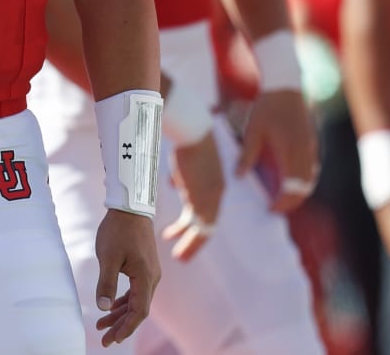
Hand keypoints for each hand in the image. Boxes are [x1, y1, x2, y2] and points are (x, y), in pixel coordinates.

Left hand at [92, 208, 160, 346]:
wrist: (130, 206)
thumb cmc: (118, 229)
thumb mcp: (108, 257)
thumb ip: (106, 283)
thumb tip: (104, 307)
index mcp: (145, 277)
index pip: (139, 311)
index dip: (126, 327)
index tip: (112, 339)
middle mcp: (152, 278)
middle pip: (138, 309)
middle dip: (121, 326)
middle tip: (104, 340)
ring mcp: (149, 272)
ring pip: (137, 301)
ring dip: (121, 314)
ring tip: (102, 325)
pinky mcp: (144, 267)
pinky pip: (135, 291)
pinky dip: (124, 301)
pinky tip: (112, 307)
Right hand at [159, 133, 222, 260]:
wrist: (192, 131)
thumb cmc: (186, 141)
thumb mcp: (185, 163)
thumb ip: (181, 177)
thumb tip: (173, 185)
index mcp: (214, 185)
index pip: (207, 212)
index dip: (192, 224)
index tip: (178, 232)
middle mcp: (216, 194)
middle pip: (208, 225)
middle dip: (193, 241)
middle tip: (182, 254)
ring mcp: (211, 198)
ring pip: (203, 230)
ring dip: (190, 245)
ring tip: (179, 257)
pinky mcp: (203, 199)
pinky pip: (198, 226)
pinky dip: (187, 237)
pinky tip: (173, 241)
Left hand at [236, 89, 318, 211]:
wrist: (285, 86)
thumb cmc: (267, 106)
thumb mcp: (253, 129)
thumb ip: (247, 154)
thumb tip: (239, 176)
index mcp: (290, 151)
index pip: (292, 187)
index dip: (283, 202)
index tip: (271, 209)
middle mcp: (304, 152)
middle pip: (304, 187)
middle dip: (292, 201)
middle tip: (277, 209)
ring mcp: (311, 147)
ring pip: (311, 179)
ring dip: (299, 192)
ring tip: (283, 199)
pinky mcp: (312, 142)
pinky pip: (312, 168)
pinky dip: (304, 180)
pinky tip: (292, 182)